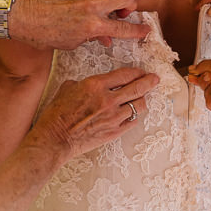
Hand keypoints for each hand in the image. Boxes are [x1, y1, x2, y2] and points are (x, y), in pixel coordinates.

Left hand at [11, 0, 150, 48]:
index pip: (123, 29)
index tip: (145, 30)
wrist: (22, 18)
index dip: (138, 31)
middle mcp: (91, 7)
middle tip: (124, 8)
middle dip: (131, 3)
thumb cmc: (44, 34)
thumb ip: (92, 37)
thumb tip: (107, 39)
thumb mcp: (71, 43)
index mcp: (92, 26)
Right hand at [26, 67, 159, 160]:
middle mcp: (108, 99)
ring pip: (138, 105)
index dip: (136, 72)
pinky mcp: (114, 131)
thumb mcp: (67, 88)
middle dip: (149, 82)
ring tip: (144, 97)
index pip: (124, 74)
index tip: (141, 71)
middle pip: (137, 88)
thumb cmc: (57, 114)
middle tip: (155, 79)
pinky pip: (132, 121)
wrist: (55, 138)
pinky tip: (133, 113)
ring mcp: (113, 117)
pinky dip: (134, 116)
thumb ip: (83, 83)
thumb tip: (89, 85)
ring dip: (143, 100)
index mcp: (95, 85)